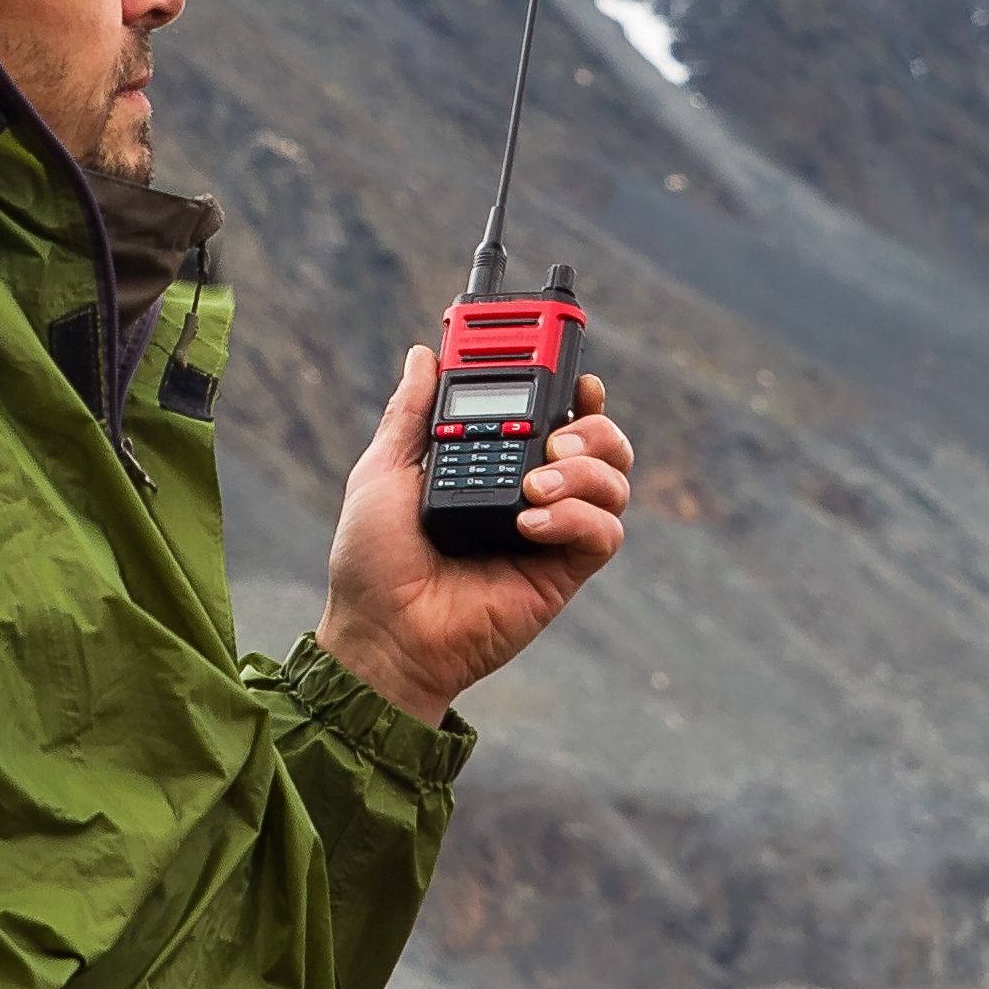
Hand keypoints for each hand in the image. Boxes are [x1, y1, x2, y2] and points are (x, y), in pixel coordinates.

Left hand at [312, 354, 631, 726]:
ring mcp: (552, 532)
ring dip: (587, 468)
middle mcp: (531, 491)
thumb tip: (421, 356)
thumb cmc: (374, 561)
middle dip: (593, 423)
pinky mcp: (564, 573)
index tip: (568, 368)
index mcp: (493, 462)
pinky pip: (605, 532)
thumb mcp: (383, 470)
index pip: (549, 412)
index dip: (568, 386)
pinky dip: (579, 517)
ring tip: (537, 483)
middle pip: (599, 439)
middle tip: (555, 435)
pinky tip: (532, 523)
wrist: (383, 632)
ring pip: (614, 480)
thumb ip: (411, 413)